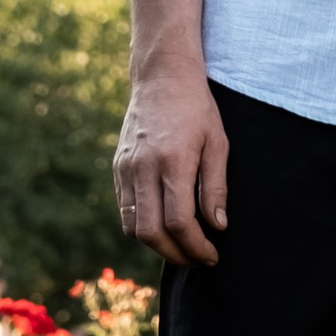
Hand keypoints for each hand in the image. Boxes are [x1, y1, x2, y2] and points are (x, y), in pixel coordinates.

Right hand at [114, 67, 230, 267]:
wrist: (162, 77)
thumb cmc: (196, 108)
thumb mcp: (217, 142)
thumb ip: (216, 187)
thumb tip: (217, 226)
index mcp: (173, 161)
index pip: (179, 221)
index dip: (196, 246)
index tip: (212, 255)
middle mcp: (143, 167)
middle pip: (151, 232)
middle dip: (176, 255)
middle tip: (198, 259)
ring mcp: (126, 168)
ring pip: (132, 226)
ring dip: (157, 245)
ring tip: (181, 248)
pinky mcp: (118, 167)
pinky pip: (125, 210)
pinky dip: (141, 227)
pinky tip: (163, 226)